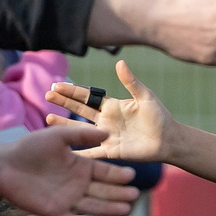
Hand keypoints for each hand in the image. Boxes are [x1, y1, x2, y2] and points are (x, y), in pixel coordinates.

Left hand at [0, 128, 137, 215]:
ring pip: (93, 206)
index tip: (132, 175)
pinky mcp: (54, 212)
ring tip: (126, 209)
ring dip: (109, 209)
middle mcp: (76, 184)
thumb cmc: (29, 147)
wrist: (3, 165)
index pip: (104, 172)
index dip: (117, 174)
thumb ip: (82, 135)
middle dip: (119, 193)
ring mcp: (66, 199)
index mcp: (79, 165)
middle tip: (134, 195)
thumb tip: (108, 133)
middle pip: (103, 191)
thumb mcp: (57, 137)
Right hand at [45, 60, 171, 162]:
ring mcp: (106, 136)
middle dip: (64, 103)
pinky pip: (91, 152)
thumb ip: (131, 82)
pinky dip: (78, 153)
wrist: (169, 140)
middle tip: (46, 96)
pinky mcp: (110, 151)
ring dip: (64, 126)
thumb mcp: (145, 96)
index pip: (88, 97)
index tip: (57, 85)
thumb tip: (119, 62)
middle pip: (79, 110)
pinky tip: (64, 152)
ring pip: (80, 130)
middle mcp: (105, 120)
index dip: (73, 91)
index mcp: (112, 106)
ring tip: (48, 120)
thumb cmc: (159, 117)